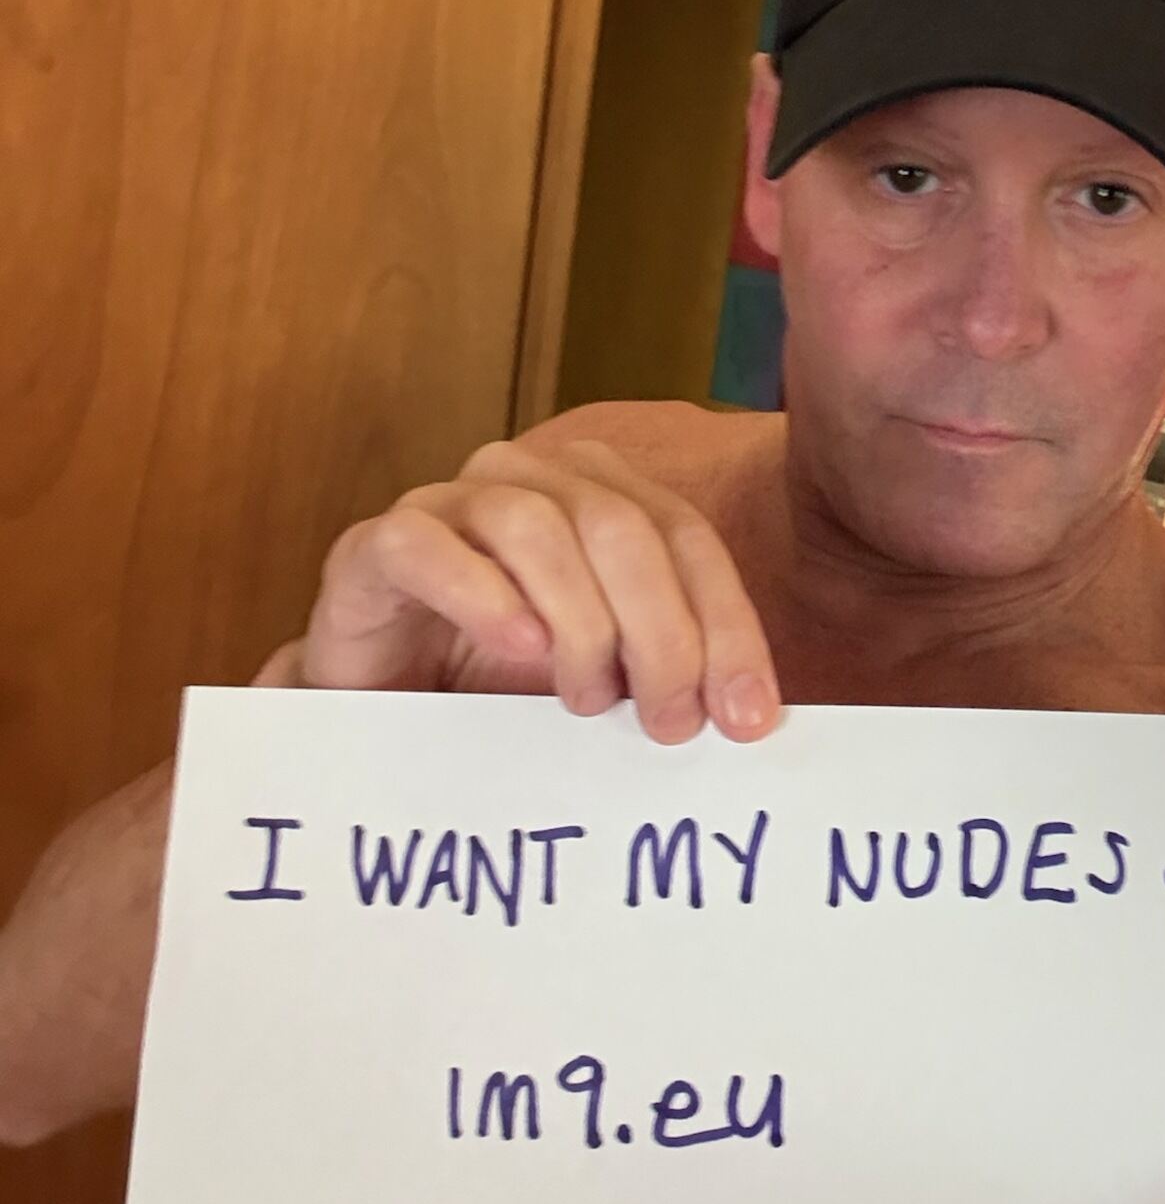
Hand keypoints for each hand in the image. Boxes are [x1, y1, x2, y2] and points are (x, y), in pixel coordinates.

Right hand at [270, 437, 780, 743]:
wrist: (378, 715)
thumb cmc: (502, 693)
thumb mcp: (610, 680)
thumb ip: (670, 676)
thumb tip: (753, 717)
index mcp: (600, 495)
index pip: (687, 538)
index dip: (727, 624)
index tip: (748, 716)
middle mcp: (529, 480)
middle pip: (621, 527)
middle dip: (663, 632)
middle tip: (670, 722)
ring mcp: (447, 504)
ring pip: (535, 527)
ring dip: (579, 621)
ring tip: (587, 701)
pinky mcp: (373, 547)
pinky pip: (427, 546)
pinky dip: (481, 595)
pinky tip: (519, 648)